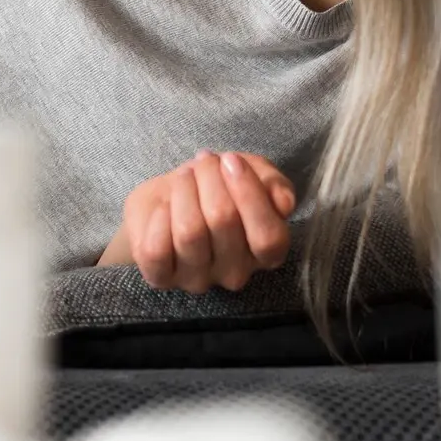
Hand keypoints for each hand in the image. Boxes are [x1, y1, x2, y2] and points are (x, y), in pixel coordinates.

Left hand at [99, 150, 295, 292]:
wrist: (167, 199)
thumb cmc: (216, 187)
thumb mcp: (252, 173)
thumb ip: (274, 183)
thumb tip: (283, 202)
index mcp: (266, 253)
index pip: (269, 238)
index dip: (249, 194)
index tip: (230, 160)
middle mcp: (235, 273)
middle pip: (223, 221)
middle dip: (210, 178)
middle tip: (204, 161)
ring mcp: (197, 279)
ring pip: (189, 231)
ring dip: (184, 191)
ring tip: (184, 178)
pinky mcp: (162, 279)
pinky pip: (156, 249)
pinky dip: (158, 217)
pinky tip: (163, 207)